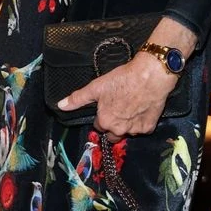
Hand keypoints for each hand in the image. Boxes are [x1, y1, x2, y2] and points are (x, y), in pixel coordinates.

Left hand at [58, 53, 174, 140]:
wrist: (150, 75)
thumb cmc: (122, 79)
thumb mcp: (96, 87)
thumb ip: (78, 99)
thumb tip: (60, 106)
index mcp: (104, 122)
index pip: (99, 126)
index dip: (103, 116)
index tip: (109, 106)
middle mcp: (119, 130)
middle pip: (113, 134)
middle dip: (114, 125)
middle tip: (120, 108)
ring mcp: (135, 130)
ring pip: (128, 132)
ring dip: (128, 124)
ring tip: (132, 107)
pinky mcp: (149, 127)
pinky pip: (143, 128)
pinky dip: (142, 122)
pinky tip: (142, 108)